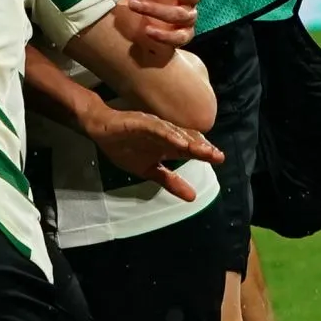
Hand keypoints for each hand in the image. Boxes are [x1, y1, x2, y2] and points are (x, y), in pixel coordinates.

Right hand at [83, 104, 223, 200]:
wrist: (100, 129)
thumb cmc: (124, 147)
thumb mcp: (148, 170)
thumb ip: (170, 181)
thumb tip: (193, 197)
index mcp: (167, 145)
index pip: (189, 150)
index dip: (204, 154)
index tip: (219, 159)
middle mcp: (164, 135)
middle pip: (187, 141)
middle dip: (202, 148)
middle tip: (217, 156)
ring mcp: (154, 127)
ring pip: (175, 134)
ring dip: (189, 141)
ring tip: (204, 150)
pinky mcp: (140, 123)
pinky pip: (156, 129)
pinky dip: (168, 135)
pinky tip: (179, 142)